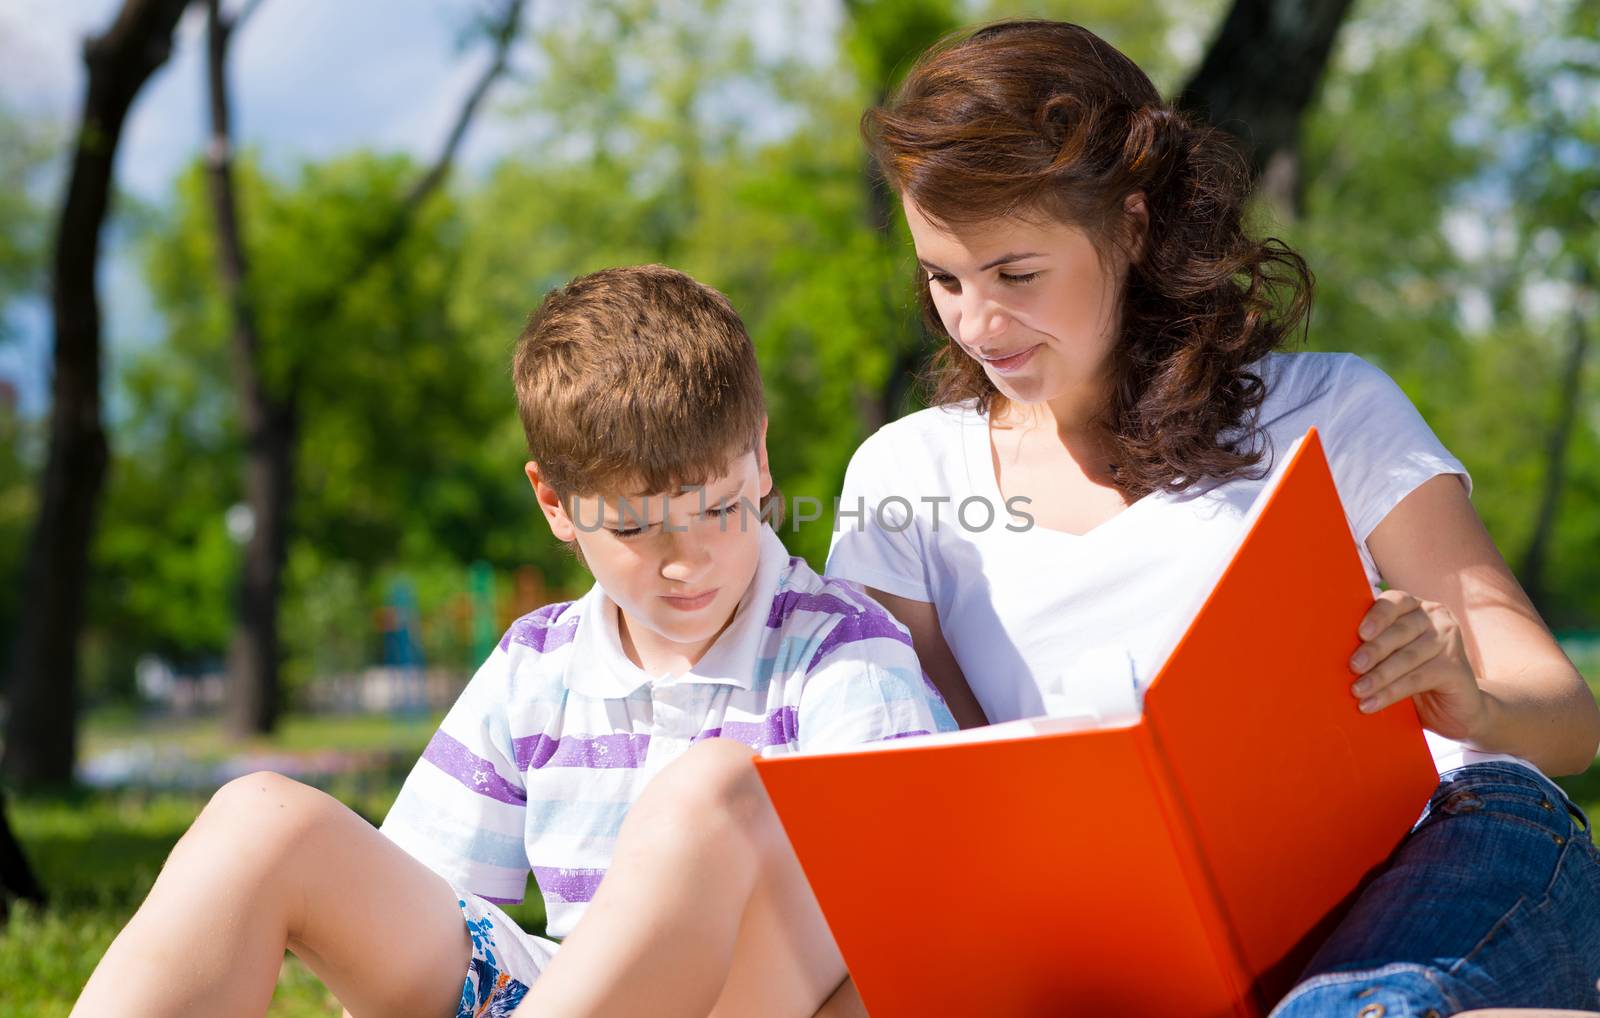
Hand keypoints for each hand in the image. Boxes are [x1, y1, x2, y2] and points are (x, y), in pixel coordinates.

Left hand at [1349, 589, 1487, 740]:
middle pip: (1400, 630)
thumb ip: (1373, 645)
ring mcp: (1449, 642)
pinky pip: (1418, 679)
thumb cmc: (1413, 676)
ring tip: (1357, 691)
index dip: (1377, 615)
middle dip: (1373, 650)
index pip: (1394, 601)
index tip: (1361, 633)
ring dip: (1379, 675)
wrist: (1456, 709)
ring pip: (1407, 657)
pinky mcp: (1456, 668)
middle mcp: (1436, 619)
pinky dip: (1391, 693)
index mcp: (1415, 608)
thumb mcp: (1392, 656)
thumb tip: (1329, 650)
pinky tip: (1372, 704)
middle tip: (1352, 667)